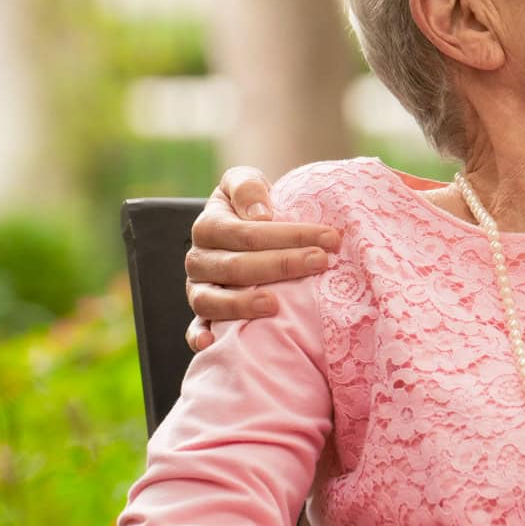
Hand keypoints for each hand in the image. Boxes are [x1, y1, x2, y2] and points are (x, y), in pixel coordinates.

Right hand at [183, 166, 341, 349]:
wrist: (240, 226)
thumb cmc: (252, 206)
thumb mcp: (246, 182)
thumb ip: (248, 187)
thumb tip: (261, 214)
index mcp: (209, 226)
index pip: (248, 233)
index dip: (289, 235)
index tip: (330, 238)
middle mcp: (199, 259)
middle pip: (236, 266)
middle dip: (282, 265)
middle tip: (321, 262)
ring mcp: (198, 288)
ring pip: (211, 300)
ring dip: (241, 304)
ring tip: (274, 305)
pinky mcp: (201, 313)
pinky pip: (194, 327)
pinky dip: (198, 335)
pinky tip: (212, 343)